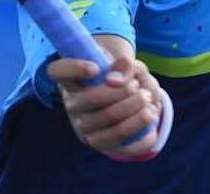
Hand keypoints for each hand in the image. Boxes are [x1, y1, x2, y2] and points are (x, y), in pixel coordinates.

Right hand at [47, 54, 162, 157]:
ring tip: (148, 99)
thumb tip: (116, 81)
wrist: (125, 100)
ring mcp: (84, 127)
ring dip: (134, 109)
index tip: (96, 68)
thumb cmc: (122, 77)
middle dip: (122, 91)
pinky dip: (141, 128)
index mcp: (71, 79)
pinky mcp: (101, 144)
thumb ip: (125, 66)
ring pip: (109, 120)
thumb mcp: (126, 65)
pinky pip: (121, 141)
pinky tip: (150, 115)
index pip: (59, 71)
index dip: (75, 68)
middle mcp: (72, 104)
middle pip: (92, 99)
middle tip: (137, 86)